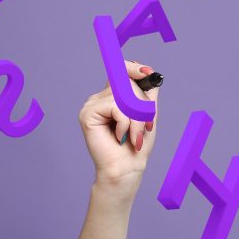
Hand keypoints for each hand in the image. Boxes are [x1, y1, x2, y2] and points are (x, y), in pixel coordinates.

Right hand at [78, 59, 160, 188]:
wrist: (126, 169)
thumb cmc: (136, 145)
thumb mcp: (147, 115)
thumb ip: (147, 94)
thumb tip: (150, 72)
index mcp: (112, 97)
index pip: (121, 70)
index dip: (134, 68)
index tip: (148, 74)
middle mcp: (99, 98)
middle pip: (126, 82)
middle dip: (142, 106)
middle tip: (145, 128)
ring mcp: (91, 105)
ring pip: (123, 95)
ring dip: (136, 118)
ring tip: (134, 136)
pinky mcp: (87, 113)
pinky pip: (115, 106)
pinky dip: (125, 123)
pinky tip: (120, 137)